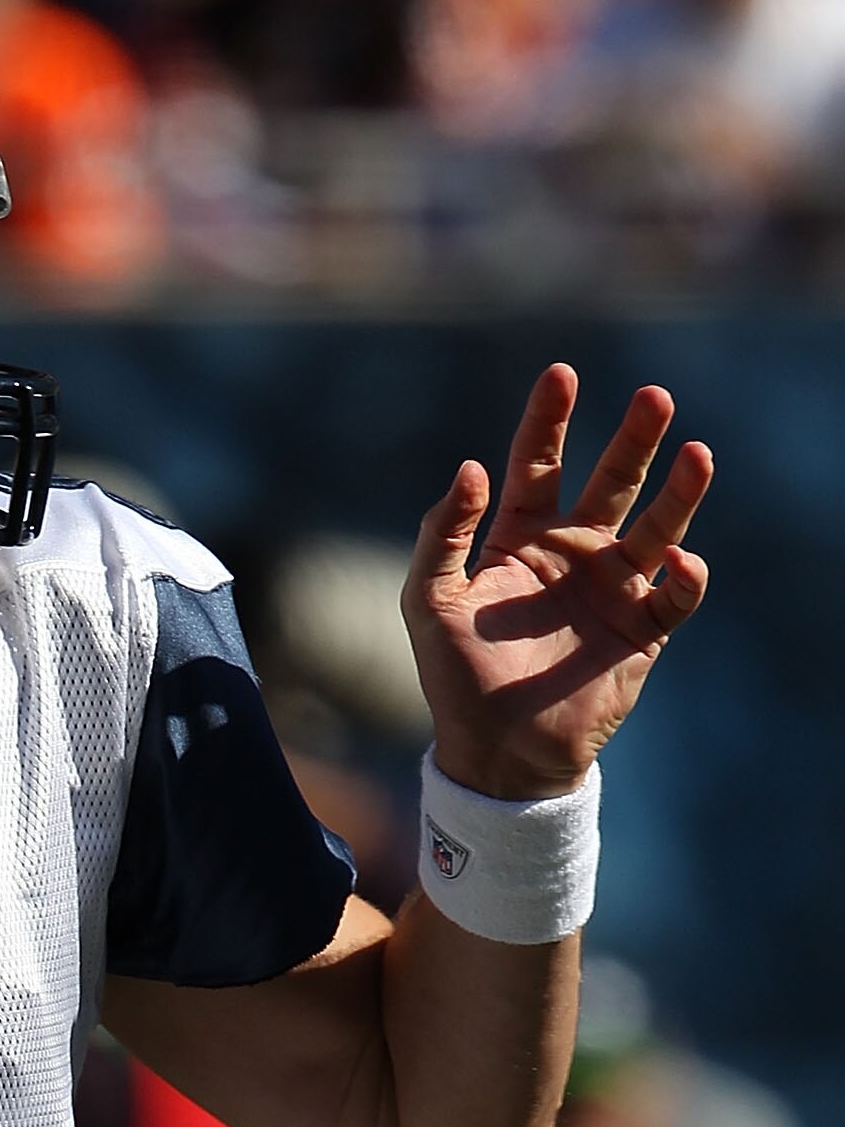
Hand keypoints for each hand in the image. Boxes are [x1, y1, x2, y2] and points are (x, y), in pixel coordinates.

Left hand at [403, 365, 710, 799]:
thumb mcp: (428, 601)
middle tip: (654, 396)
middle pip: (611, 481)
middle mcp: (573, 553)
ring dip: (679, 492)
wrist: (497, 752)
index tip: (561, 374)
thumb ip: (442, 534)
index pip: (537, 465)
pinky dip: (684, 577)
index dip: (548, 420)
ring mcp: (613, 588)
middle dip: (633, 439)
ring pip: (657, 526)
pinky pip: (675, 595)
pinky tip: (680, 563)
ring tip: (697, 453)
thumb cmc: (455, 676)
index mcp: (521, 539)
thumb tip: (469, 469)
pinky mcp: (642, 630)